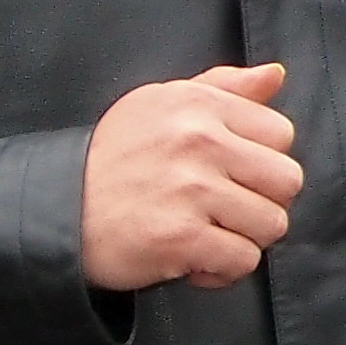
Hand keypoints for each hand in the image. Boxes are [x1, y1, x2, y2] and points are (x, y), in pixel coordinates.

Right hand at [80, 63, 301, 292]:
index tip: (231, 174)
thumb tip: (276, 74)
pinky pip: (243, 261)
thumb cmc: (115, 158)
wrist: (58, 209)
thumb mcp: (162, 104)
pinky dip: (221, 270)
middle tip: (225, 209)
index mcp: (199, 104)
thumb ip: (224, 87)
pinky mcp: (182, 238)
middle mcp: (198, 141)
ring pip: (271, 225)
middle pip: (287, 181)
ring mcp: (191, 190)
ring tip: (207, 232)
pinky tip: (194, 259)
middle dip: (263, 202)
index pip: (281, 134)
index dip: (262, 161)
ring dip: (244, 238)